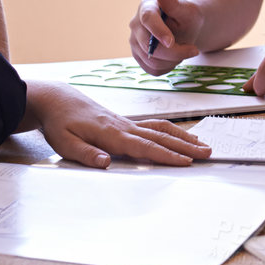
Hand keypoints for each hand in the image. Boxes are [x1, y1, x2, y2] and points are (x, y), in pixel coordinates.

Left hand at [27, 82, 209, 167]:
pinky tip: (182, 136)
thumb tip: (105, 163)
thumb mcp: (64, 143)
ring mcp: (126, 123)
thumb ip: (86, 154)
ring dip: (183, 137)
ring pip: (161, 129)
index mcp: (111, 134)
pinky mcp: (125, 122)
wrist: (56, 101)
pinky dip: (172, 131)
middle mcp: (123, 126)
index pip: (144, 147)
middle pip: (160, 137)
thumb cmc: (60, 123)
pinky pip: (154, 126)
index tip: (186, 162)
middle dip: (185, 146)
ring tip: (203, 145)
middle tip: (207, 153)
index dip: (166, 155)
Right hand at [129, 0, 205, 73]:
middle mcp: (135, 25)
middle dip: (174, 52)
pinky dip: (167, 67)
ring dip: (173, 60)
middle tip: (193, 49)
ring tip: (183, 49)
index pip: (148, 20)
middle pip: (149, 45)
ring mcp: (134, 42)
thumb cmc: (187, 17)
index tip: (172, 42)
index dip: (159, 32)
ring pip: (152, 60)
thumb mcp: (186, 9)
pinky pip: (152, 70)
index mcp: (146, 8)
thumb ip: (172, 1)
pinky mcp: (138, 56)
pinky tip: (174, 57)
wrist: (186, 30)